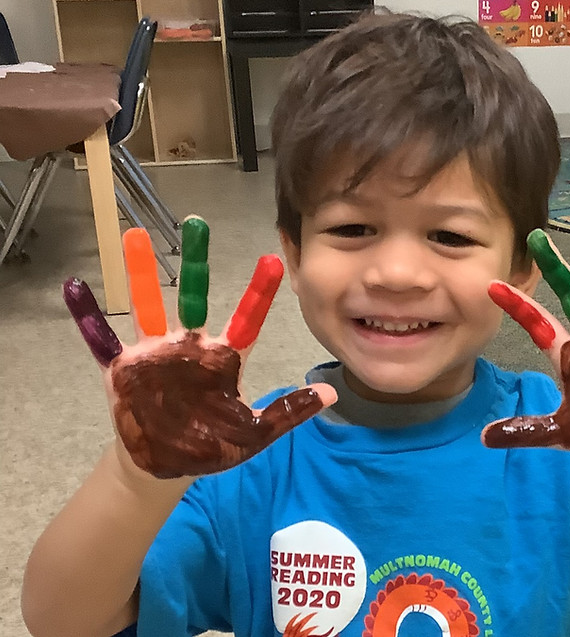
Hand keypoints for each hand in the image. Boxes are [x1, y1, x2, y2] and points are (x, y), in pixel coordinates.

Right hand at [64, 217, 335, 478]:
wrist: (166, 469)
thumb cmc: (213, 446)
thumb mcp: (256, 433)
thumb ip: (290, 411)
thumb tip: (333, 392)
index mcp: (224, 358)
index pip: (247, 319)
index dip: (259, 292)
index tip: (273, 260)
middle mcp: (190, 347)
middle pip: (193, 296)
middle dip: (196, 262)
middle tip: (198, 222)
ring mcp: (154, 354)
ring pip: (147, 304)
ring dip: (141, 273)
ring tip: (135, 236)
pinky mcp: (122, 369)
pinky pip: (101, 338)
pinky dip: (88, 315)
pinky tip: (76, 286)